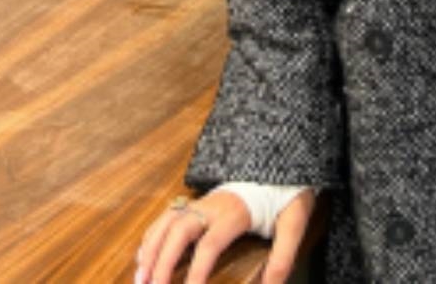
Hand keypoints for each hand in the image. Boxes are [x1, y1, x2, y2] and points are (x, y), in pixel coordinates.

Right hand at [133, 186, 316, 283]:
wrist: (281, 163)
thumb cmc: (286, 195)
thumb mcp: (294, 222)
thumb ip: (283, 255)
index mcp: (236, 211)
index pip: (209, 244)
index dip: (196, 272)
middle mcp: (213, 204)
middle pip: (178, 230)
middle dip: (162, 262)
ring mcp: (202, 201)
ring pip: (167, 222)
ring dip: (150, 250)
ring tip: (140, 279)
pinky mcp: (198, 202)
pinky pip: (167, 217)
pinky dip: (151, 237)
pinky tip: (143, 258)